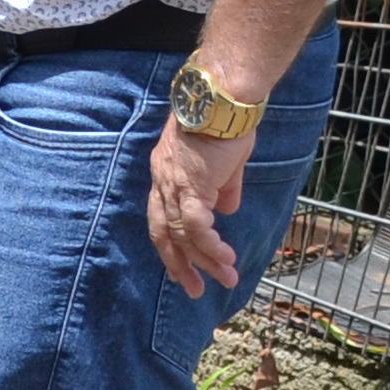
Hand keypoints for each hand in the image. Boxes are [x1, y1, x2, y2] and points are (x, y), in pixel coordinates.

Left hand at [145, 119, 255, 298]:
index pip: (161, 218)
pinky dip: (210, 245)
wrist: (225, 100)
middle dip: (180, 264)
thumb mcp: (225, 162)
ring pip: (183, 234)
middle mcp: (162, 182)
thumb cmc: (227, 123)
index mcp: (166, 175)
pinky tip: (225, 258)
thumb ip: (223, 187)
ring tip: (228, 277)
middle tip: (196, 289)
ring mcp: (174, 184)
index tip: (186, 265)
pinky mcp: (191, 186)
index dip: (173, 244)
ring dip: (206, 260)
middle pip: (163, 233)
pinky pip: (196, 225)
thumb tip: (228, 209)